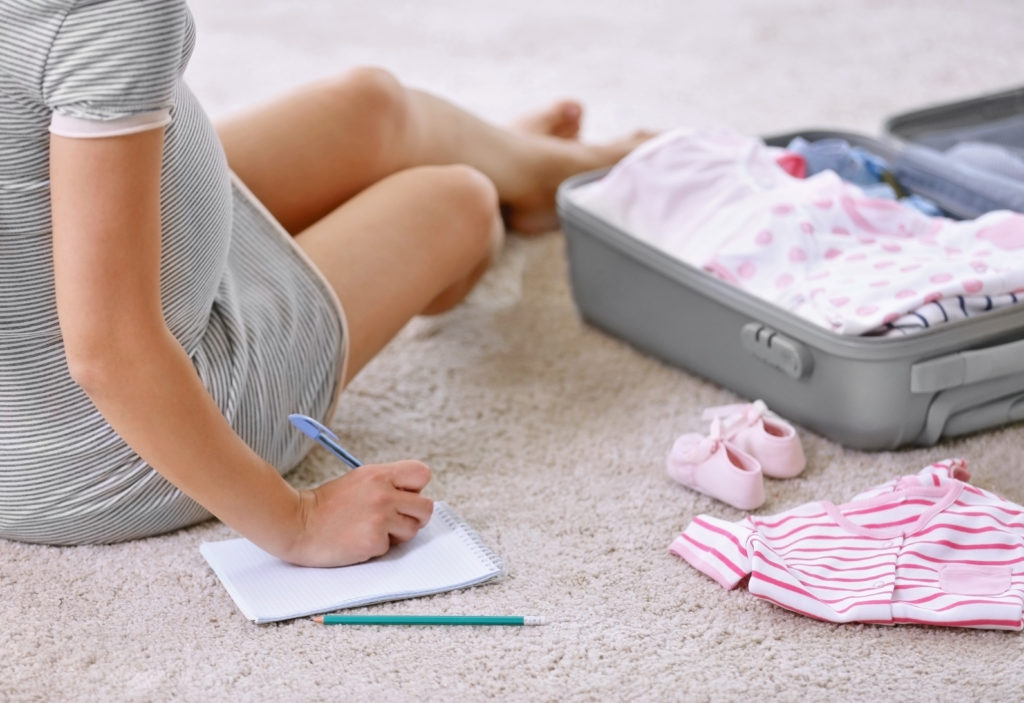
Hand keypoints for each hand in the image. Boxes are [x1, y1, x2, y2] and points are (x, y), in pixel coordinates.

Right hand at [284, 460, 432, 566]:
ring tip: (371, 530)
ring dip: (396, 535)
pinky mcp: (374, 540)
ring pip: (412, 530)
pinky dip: (376, 547)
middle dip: (413, 517)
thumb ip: (386, 484)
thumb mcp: (358, 481)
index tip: (404, 497)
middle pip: (426, 507)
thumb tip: (412, 496)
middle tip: (394, 521)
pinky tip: (357, 540)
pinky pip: (390, 547)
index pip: (422, 473)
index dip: (416, 488)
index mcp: (379, 475)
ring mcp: (380, 517)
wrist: (297, 524)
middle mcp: (384, 493)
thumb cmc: (325, 505)